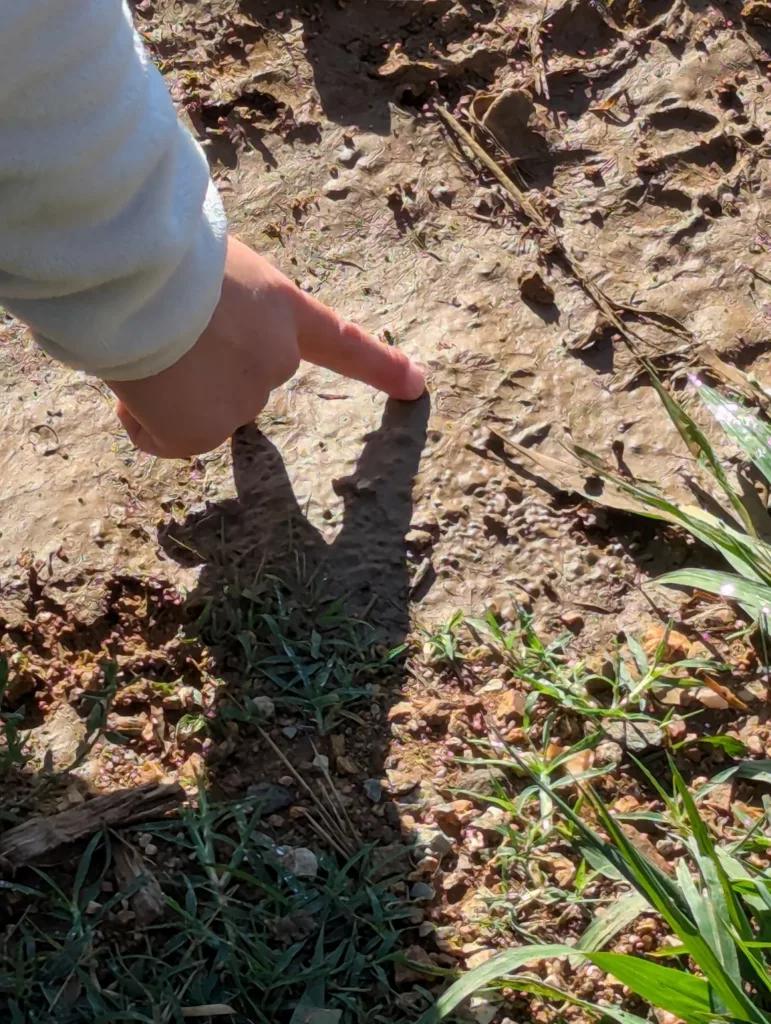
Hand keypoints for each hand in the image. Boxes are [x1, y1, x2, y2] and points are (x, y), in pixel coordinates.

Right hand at [107, 235, 424, 456]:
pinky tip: (134, 381)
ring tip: (142, 343)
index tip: (417, 383)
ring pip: (192, 408)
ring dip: (165, 389)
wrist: (138, 279)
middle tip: (162, 327)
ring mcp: (244, 402)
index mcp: (283, 309)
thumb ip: (224, 304)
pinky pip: (161, 434)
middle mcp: (275, 361)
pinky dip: (142, 419)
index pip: (342, 342)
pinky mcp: (203, 434)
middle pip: (234, 381)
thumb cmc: (162, 250)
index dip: (380, 365)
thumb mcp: (212, 261)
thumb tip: (185, 350)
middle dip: (199, 369)